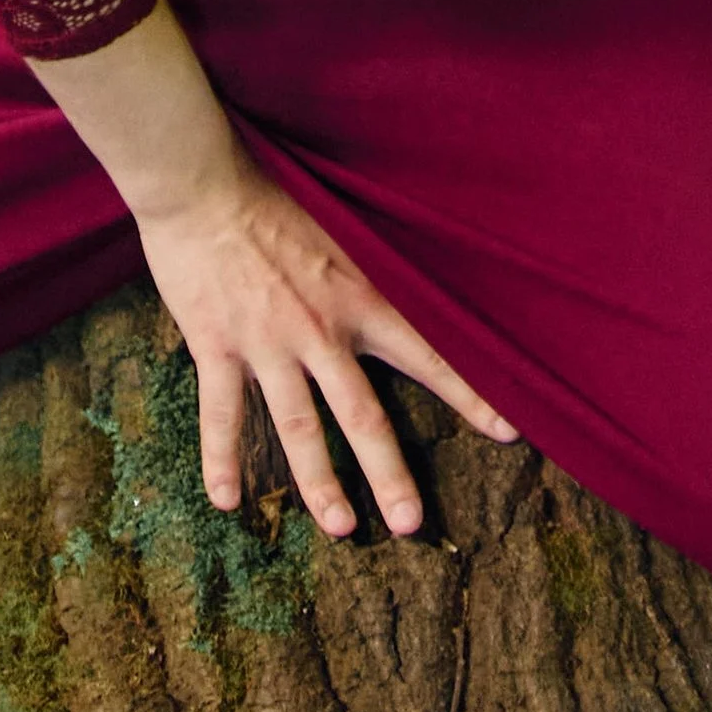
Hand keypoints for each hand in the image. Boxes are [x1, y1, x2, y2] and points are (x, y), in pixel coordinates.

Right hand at [133, 145, 517, 539]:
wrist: (203, 183)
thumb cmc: (274, 194)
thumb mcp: (343, 225)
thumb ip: (374, 263)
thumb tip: (420, 279)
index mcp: (358, 298)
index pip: (429, 354)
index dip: (471, 394)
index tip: (508, 432)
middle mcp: (319, 330)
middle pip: (363, 414)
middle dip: (389, 473)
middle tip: (411, 524)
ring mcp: (267, 343)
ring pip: (299, 428)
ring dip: (319, 483)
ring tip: (340, 528)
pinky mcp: (217, 346)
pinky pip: (221, 415)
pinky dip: (222, 460)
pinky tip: (227, 502)